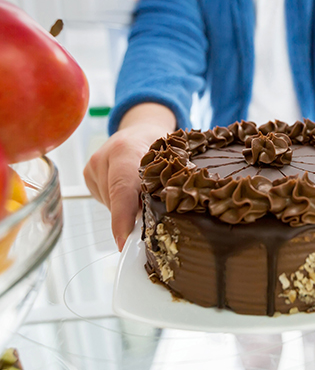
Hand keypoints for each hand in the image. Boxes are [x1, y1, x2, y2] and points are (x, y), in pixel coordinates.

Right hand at [83, 104, 175, 250]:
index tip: (124, 240)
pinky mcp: (88, 174)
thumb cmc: (160, 146)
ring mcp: (93, 166)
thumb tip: (163, 221)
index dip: (123, 217)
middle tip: (153, 212)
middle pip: (117, 202)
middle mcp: (104, 157)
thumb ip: (164, 186)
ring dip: (128, 208)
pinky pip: (106, 200)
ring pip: (111, 204)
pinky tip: (129, 187)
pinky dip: (120, 202)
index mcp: (126, 150)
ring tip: (142, 190)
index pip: (122, 189)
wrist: (141, 129)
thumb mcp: (170, 160)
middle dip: (134, 214)